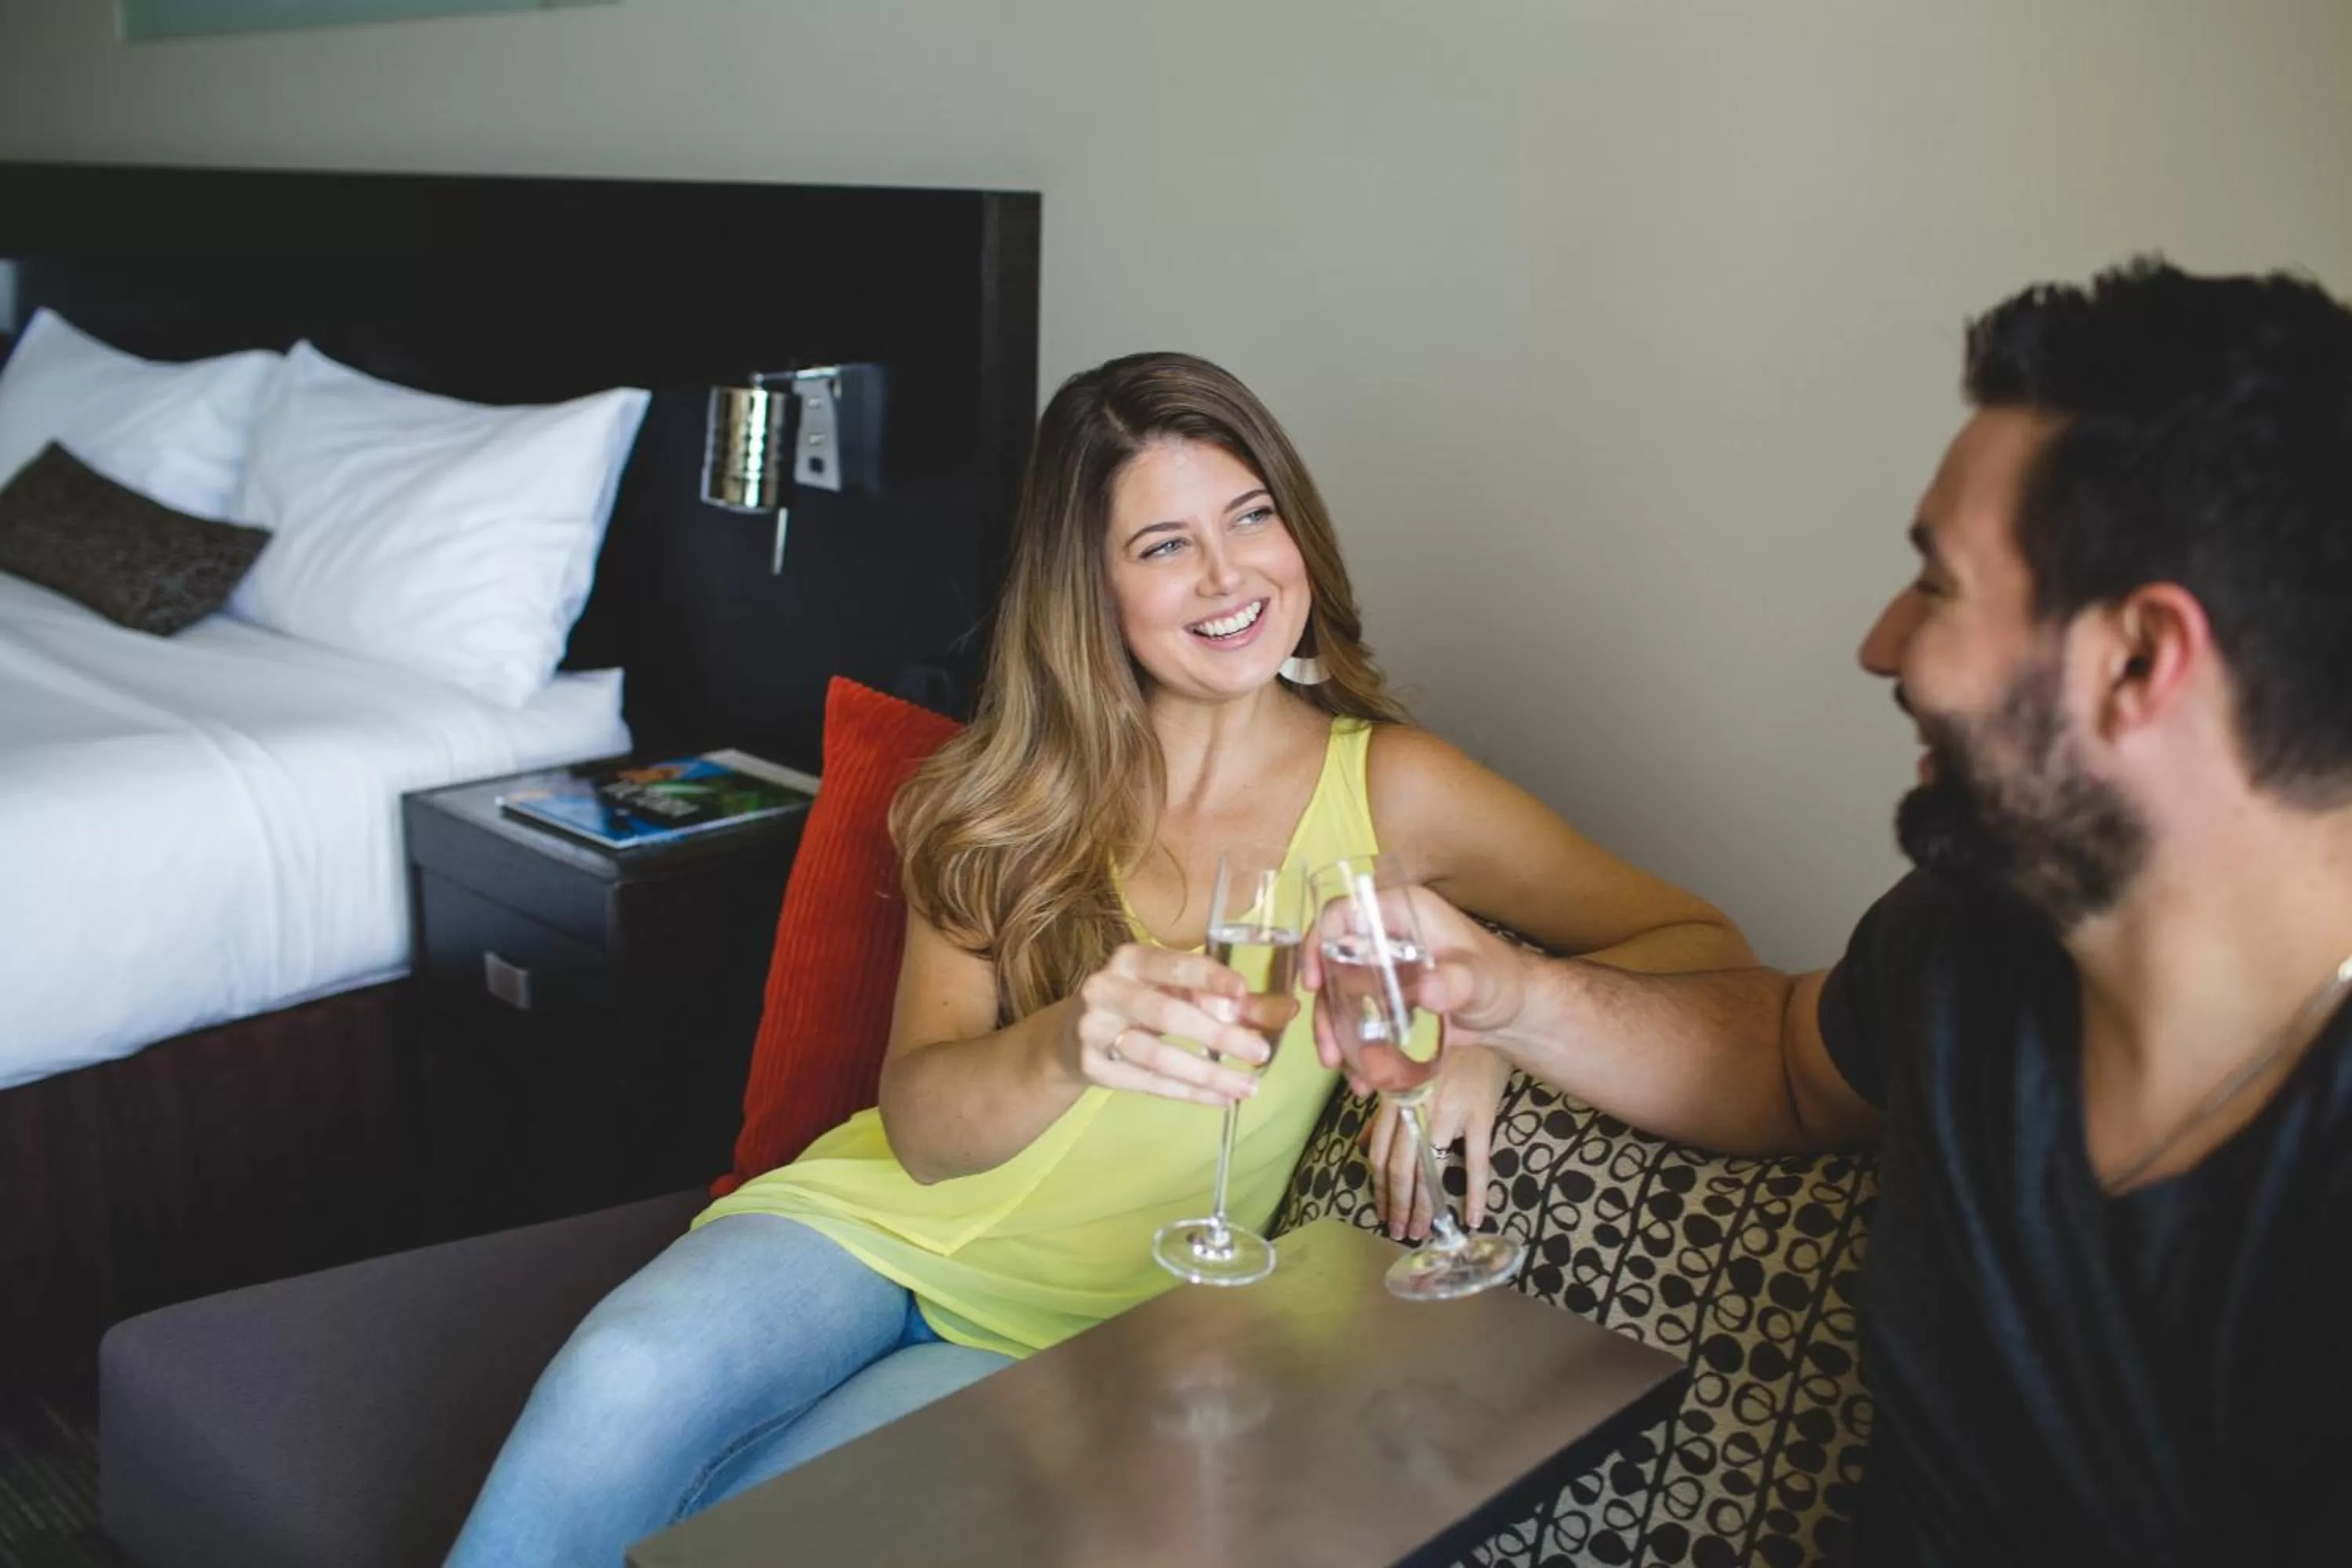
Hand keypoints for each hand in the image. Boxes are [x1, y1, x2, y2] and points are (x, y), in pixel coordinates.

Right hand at [1067, 943, 1268, 1105]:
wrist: (1071, 1036)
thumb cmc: (1139, 1005)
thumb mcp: (1176, 991)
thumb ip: (1229, 999)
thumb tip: (1288, 1009)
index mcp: (1131, 959)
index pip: (1173, 964)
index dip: (1208, 977)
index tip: (1243, 990)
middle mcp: (1106, 988)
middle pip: (1167, 1013)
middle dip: (1218, 1035)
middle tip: (1261, 1052)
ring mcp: (1094, 1028)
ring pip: (1156, 1055)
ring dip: (1207, 1074)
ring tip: (1247, 1087)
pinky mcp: (1092, 1066)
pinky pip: (1147, 1082)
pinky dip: (1188, 1093)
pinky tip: (1220, 1099)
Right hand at [1303, 885, 1528, 1089]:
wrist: (1513, 1012)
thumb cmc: (1501, 979)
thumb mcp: (1482, 978)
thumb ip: (1459, 981)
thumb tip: (1429, 991)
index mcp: (1401, 912)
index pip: (1342, 913)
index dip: (1319, 943)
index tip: (1315, 984)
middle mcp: (1382, 937)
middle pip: (1331, 965)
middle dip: (1326, 1013)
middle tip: (1332, 1054)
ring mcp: (1379, 970)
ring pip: (1339, 999)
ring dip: (1339, 1038)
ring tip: (1356, 1077)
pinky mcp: (1382, 1000)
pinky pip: (1356, 1020)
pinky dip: (1356, 1050)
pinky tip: (1368, 1080)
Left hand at [1362, 1041, 1511, 1240]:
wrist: (1483, 1021)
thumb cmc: (1441, 1049)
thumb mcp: (1404, 1075)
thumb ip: (1384, 1113)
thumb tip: (1361, 1146)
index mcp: (1393, 1100)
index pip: (1378, 1154)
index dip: (1379, 1188)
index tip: (1382, 1211)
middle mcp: (1415, 1108)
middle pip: (1400, 1169)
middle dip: (1399, 1206)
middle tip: (1400, 1232)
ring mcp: (1448, 1113)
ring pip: (1430, 1169)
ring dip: (1426, 1207)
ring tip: (1425, 1232)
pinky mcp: (1480, 1115)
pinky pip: (1477, 1162)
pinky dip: (1474, 1193)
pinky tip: (1471, 1218)